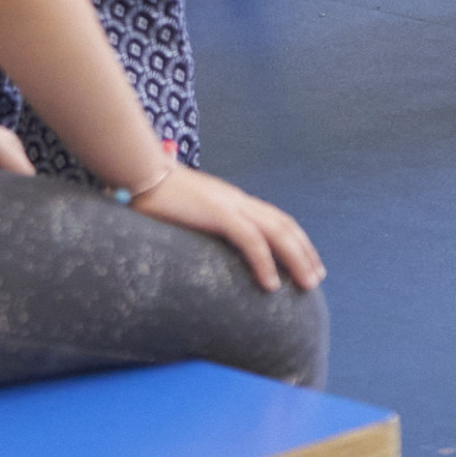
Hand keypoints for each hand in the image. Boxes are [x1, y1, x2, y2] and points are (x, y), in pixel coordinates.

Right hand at [130, 163, 326, 290]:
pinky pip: (250, 240)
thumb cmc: (155, 195)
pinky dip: (265, 261)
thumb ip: (200, 225)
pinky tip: (271, 283)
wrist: (138, 172)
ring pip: (276, 232)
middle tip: (316, 278)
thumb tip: (201, 247)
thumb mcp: (186, 213)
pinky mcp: (217, 212)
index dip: (294, 239)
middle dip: (304, 251)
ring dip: (296, 258)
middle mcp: (237, 201)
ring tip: (307, 284)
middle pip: (283, 225)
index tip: (306, 261)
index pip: (273, 219)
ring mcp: (229, 205)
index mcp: (231, 201)